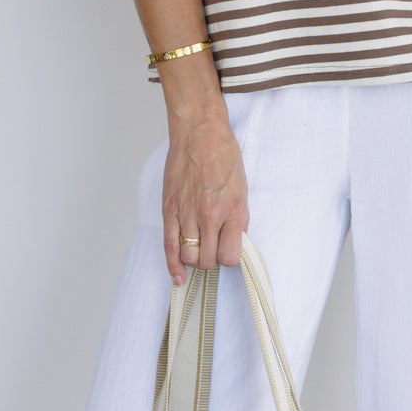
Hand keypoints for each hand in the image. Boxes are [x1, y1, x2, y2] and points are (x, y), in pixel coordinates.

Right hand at [162, 116, 248, 284]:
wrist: (199, 134)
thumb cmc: (223, 157)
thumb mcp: (242, 190)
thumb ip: (238, 219)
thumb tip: (234, 243)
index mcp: (232, 211)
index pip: (230, 256)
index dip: (229, 259)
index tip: (228, 252)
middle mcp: (209, 216)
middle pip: (208, 260)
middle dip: (211, 260)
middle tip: (213, 250)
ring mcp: (187, 213)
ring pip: (189, 256)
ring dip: (195, 260)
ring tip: (199, 252)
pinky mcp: (169, 209)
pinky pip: (169, 245)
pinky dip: (173, 265)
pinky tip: (178, 276)